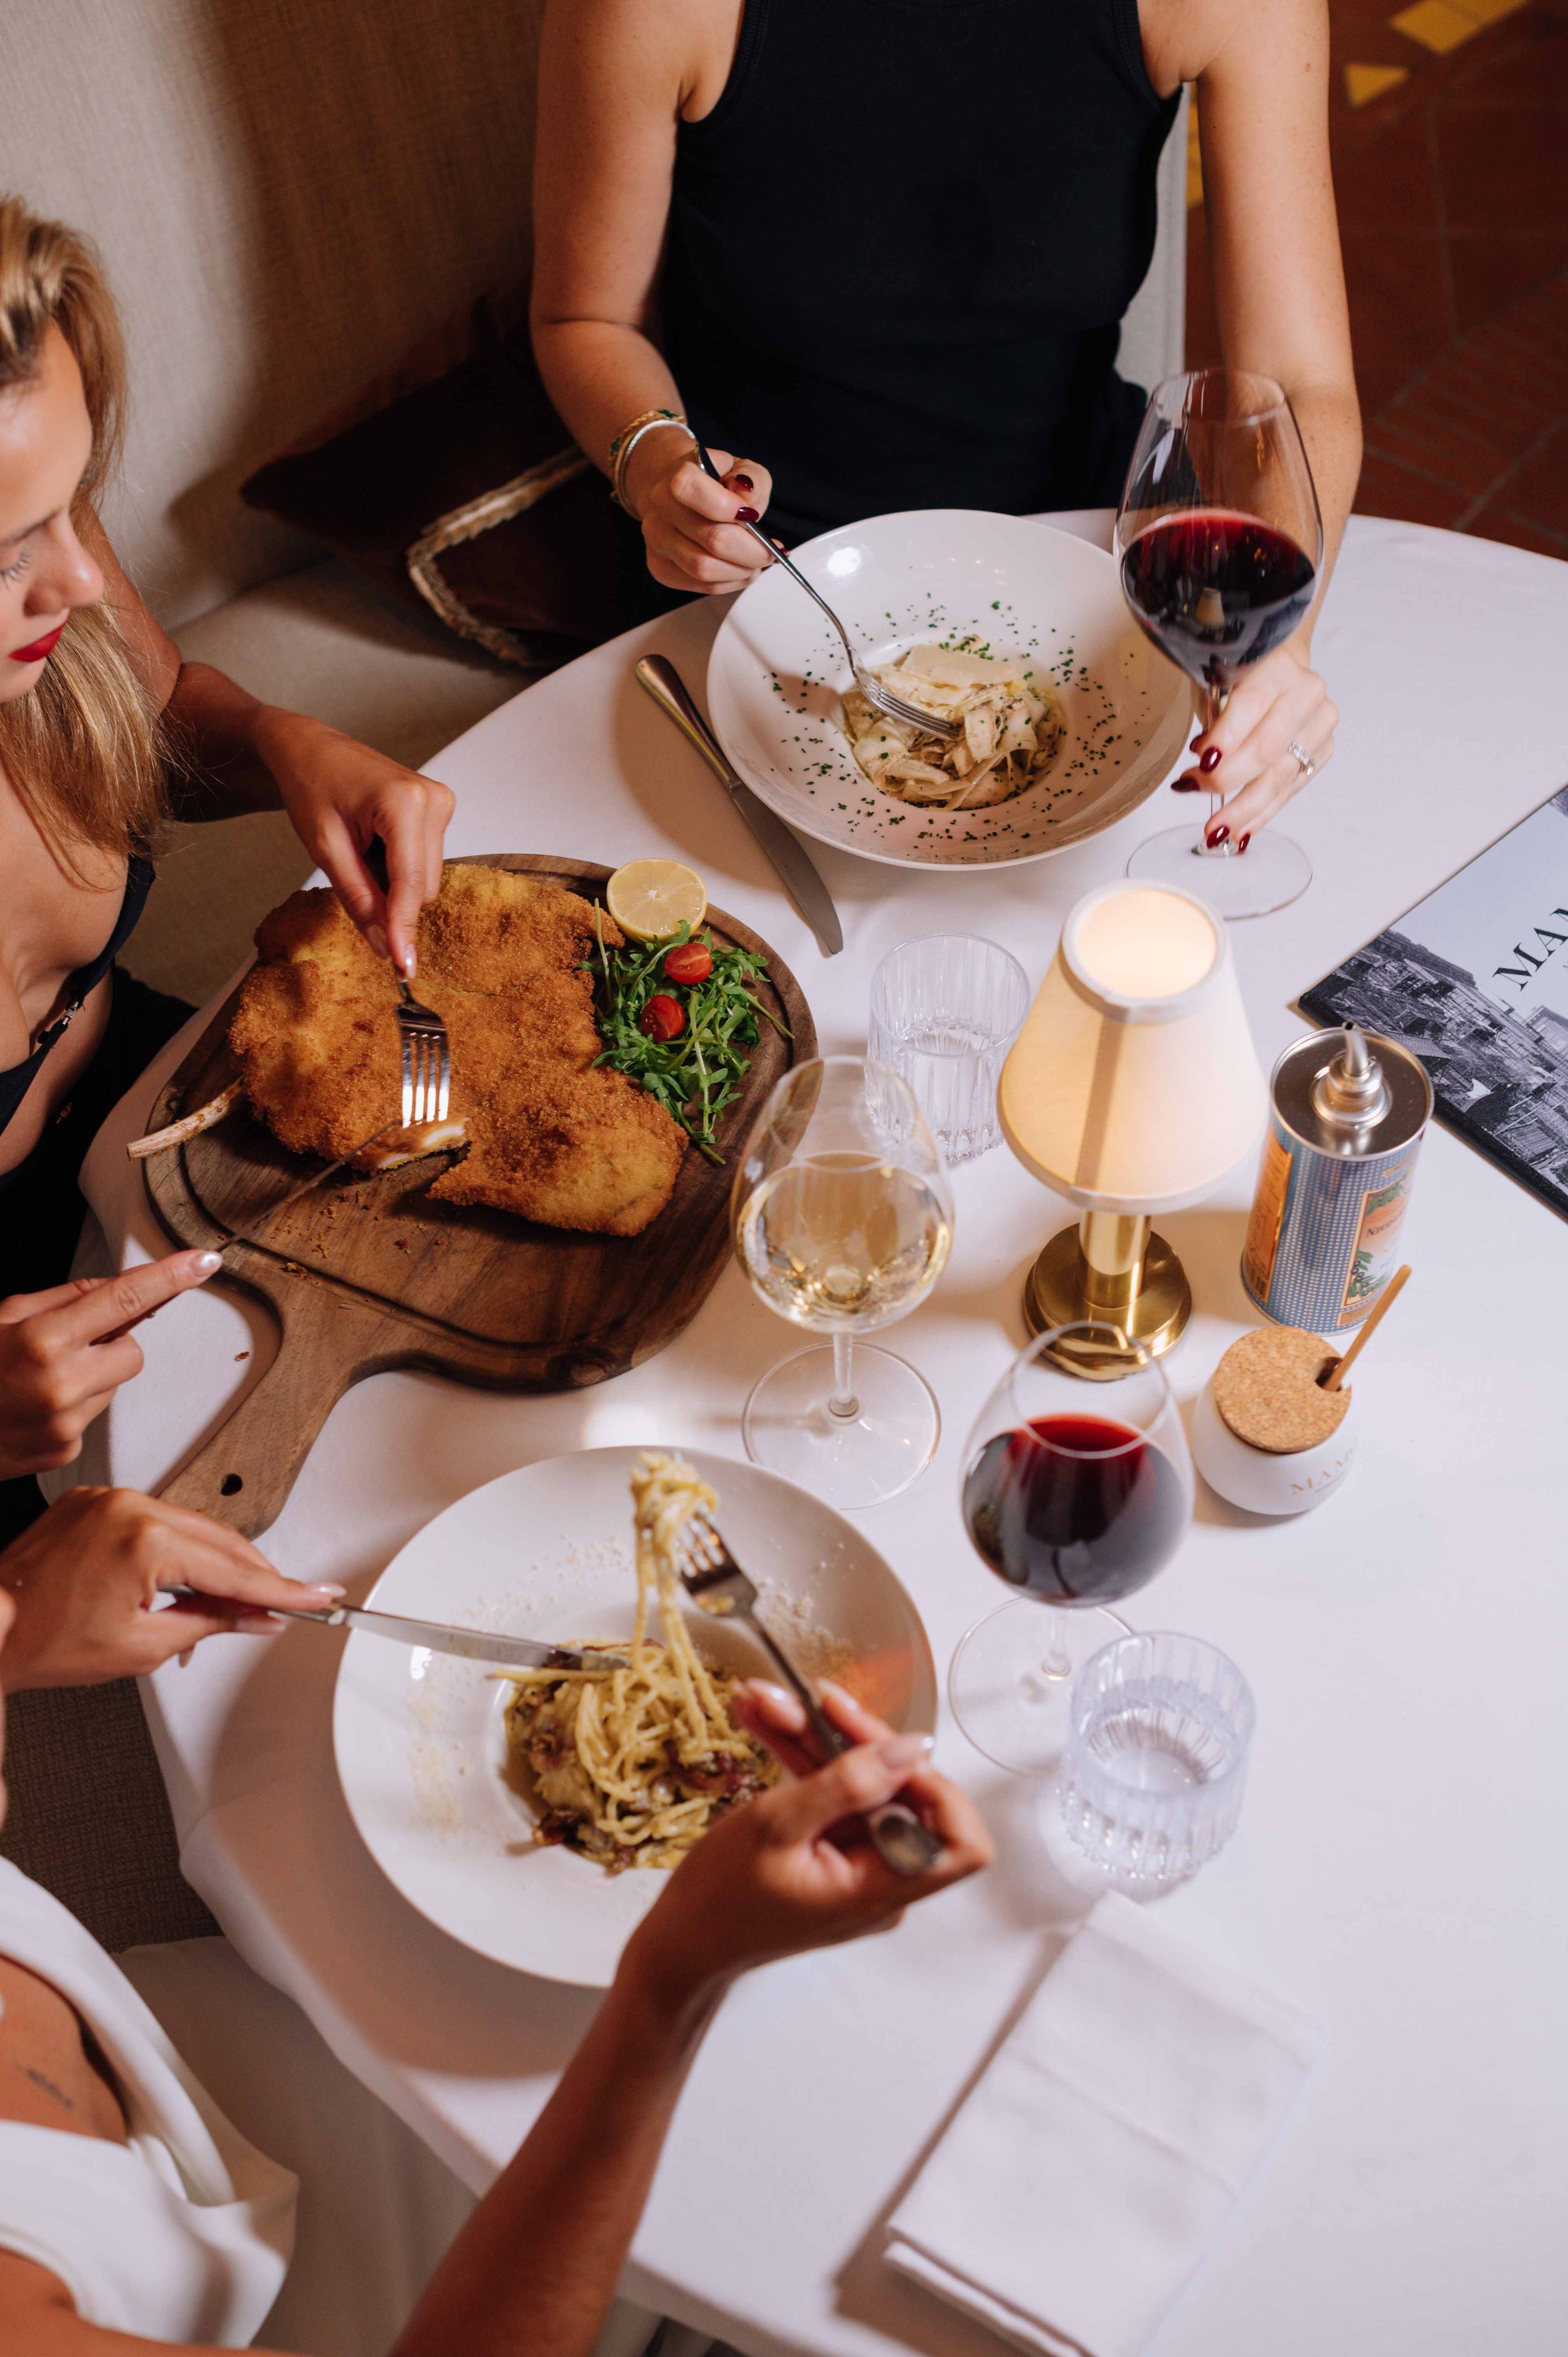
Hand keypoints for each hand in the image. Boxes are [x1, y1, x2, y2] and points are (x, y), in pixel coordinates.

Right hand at [0, 1252, 222, 1479]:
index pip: (124, 1299)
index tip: (204, 1262)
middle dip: (109, 1342)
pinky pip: (95, 1414)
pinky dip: (74, 1406)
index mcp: (42, 1341)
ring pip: (116, 1382)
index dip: (169, 1278)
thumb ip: (63, 1299)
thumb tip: (115, 1287)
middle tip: (61, 1347)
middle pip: (132, 1349)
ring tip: (38, 1380)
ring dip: (91, 1375)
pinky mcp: (66, 1451)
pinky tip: (35, 1407)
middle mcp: (60, 1385)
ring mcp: (66, 1424)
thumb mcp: (3, 1316)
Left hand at [0, 1488, 342, 1691]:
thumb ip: (211, 1622)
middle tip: (284, 1604)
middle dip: (255, 1576)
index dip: (282, 1590)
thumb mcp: (143, 1646)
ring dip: (215, 1562)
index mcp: (144, 1540)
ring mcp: (110, 1499)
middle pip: (220, 1539)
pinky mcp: (94, 1501)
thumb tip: (254, 1617)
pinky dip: (178, 1547)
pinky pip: (156, 1518)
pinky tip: (186, 1575)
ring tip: (230, 1602)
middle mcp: (129, 1506)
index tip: (315, 1596)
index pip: (233, 1570)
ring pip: (191, 1526)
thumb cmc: (42, 1639)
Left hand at [264, 716, 455, 975]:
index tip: (404, 968)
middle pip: (424, 887)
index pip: (412, 884)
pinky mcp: (439, 809)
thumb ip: (359, 899)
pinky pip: (425, 862)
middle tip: (350, 872)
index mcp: (404, 804)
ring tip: (361, 848)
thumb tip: (386, 947)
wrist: (309, 749)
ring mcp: (440, 803)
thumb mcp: (325, 849)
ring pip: (427, 880)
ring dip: (393, 882)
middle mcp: (433, 801)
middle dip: (391, 898)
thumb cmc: (311, 785)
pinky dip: (398, 867)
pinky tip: (374, 843)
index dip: (405, 929)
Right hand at [622, 1680, 991, 2005]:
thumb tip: (913, 1747)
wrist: (680, 1944)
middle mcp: (882, 1879)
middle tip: (806, 1700)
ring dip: (815, 1738)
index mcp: (881, 1888)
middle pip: (902, 1795)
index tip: (885, 1748)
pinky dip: (802, 1759)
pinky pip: (833, 1796)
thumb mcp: (777, 1827)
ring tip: (765, 1701)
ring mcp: (857, 1864)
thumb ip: (847, 1784)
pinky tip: (764, 1721)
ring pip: (860, 1785)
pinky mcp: (832, 1851)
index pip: (960, 1843)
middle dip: (852, 1739)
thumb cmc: (719, 1901)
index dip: (937, 1787)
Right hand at [623, 435, 778, 597]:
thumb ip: (752, 478)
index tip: (751, 516)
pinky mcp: (660, 567)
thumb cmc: (716, 484)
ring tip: (756, 562)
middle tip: (769, 552)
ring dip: (741, 571)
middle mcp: (660, 507)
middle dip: (751, 551)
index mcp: (678, 474)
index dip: (729, 507)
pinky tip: (739, 570)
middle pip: (711, 539)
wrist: (680, 498)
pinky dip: (730, 582)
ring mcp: (656, 540)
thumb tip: (746, 494)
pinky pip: (701, 586)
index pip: (692, 489)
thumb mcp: (742, 469)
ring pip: (705, 569)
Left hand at [1173, 647, 1337, 848]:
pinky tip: (1241, 831)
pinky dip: (1262, 813)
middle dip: (1226, 778)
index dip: (1226, 737)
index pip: (1251, 704)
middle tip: (1195, 792)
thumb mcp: (1215, 683)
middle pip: (1267, 748)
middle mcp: (1307, 693)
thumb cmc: (1241, 675)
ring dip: (1243, 808)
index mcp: (1279, 666)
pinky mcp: (1323, 750)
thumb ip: (1211, 719)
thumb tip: (1205, 765)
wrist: (1279, 667)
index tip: (1202, 764)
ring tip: (1215, 830)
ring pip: (1280, 776)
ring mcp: (1320, 723)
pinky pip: (1290, 790)